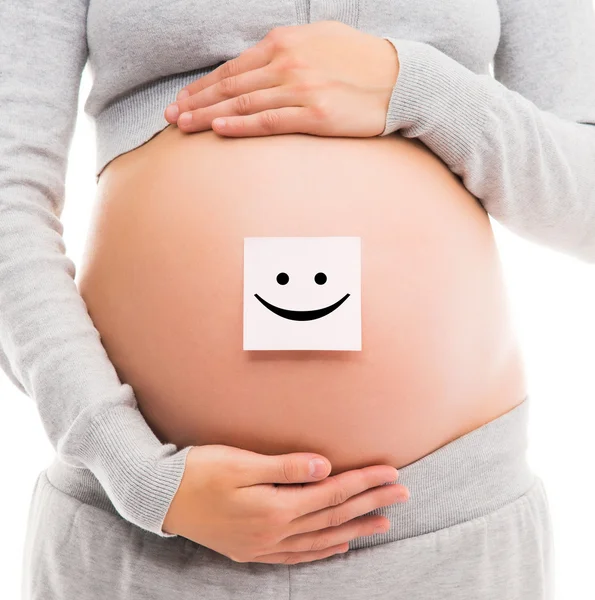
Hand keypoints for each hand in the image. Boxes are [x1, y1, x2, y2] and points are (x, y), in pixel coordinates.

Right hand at [162, 444, 408, 563]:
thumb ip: (286, 467)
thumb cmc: (200, 472)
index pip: (333, 493)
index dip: (364, 482)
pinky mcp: (252, 550)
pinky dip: (322, 550)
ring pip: (321, 539)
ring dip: (354, 530)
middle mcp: (274, 531)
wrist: (160, 497)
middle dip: (370, 504)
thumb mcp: (241, 463)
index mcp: (275, 507)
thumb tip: (326, 467)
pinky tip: (338, 547)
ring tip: (382, 524)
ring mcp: (264, 545)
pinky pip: (298, 555)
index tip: (391, 473)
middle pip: (334, 516)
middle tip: (401, 494)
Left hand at [163, 20, 399, 137]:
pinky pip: (269, 121)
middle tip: (171, 117)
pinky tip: (219, 131)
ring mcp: (300, 88)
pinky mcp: (314, 114)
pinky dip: (241, 125)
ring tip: (184, 127)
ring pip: (243, 103)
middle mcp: (287, 62)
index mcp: (285, 42)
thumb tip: (263, 58)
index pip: (233, 67)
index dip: (204, 85)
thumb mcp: (322, 38)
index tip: (183, 99)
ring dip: (209, 116)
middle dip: (196, 102)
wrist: (402, 79)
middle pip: (230, 85)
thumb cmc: (362, 60)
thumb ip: (289, 47)